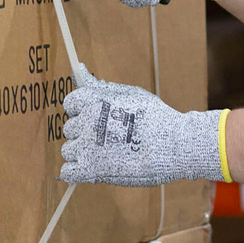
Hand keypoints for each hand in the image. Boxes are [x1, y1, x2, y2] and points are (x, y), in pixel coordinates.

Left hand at [60, 65, 222, 185]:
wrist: (174, 144)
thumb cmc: (156, 117)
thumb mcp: (130, 94)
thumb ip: (101, 87)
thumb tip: (80, 70)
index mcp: (93, 100)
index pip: (71, 104)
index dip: (84, 112)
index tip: (101, 119)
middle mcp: (85, 121)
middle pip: (72, 129)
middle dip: (87, 133)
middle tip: (112, 138)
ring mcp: (86, 146)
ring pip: (70, 150)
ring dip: (85, 154)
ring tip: (110, 154)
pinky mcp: (89, 169)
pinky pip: (69, 172)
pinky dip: (80, 172)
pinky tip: (97, 169)